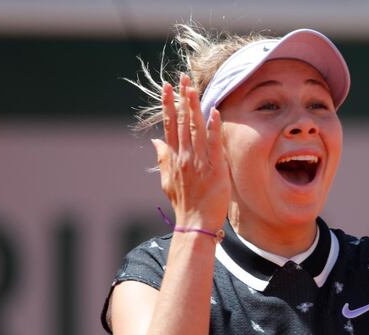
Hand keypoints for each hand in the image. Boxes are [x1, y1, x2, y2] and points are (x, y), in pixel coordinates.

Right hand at [152, 75, 230, 231]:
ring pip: (196, 128)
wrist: (195, 222)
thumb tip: (155, 143)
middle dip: (181, 98)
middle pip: (181, 121)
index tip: (168, 88)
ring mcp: (198, 161)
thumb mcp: (167, 180)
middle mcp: (184, 156)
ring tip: (193, 87)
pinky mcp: (214, 168)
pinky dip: (213, 127)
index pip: (169, 125)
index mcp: (173, 157)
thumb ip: (162, 159)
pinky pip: (214, 144)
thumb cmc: (184, 203)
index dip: (168, 105)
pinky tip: (214, 112)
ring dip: (194, 106)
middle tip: (182, 78)